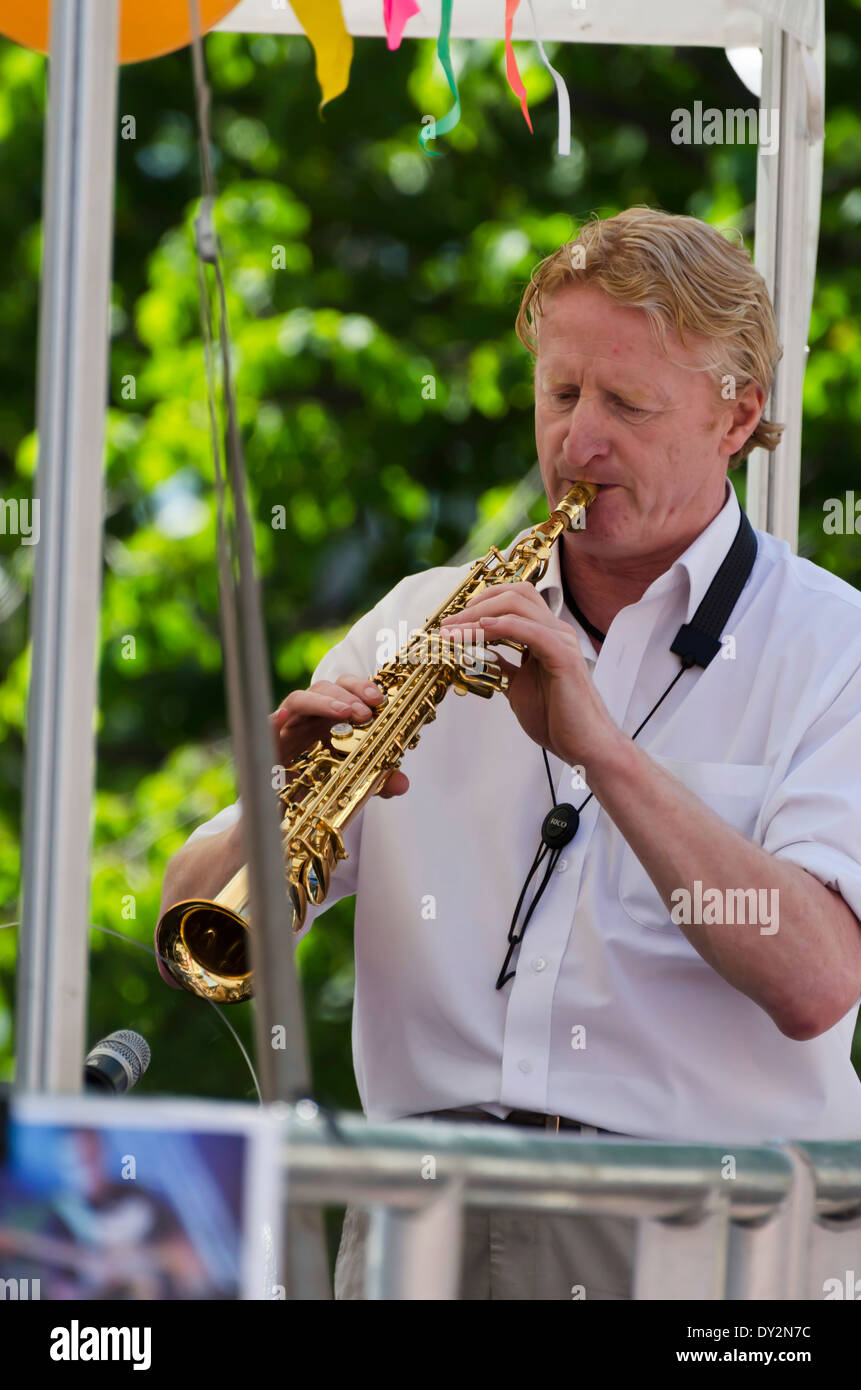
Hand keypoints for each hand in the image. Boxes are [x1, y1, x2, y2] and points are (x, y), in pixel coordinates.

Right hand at [271, 674, 408, 797]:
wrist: (281, 817)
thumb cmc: (315, 790)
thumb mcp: (352, 784)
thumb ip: (377, 781)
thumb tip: (402, 783)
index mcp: (329, 721)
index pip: (346, 691)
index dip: (362, 687)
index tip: (381, 700)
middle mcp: (308, 718)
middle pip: (326, 687)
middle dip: (349, 692)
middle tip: (367, 711)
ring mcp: (286, 728)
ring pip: (300, 698)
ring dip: (324, 702)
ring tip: (346, 713)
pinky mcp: (263, 743)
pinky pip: (265, 725)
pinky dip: (275, 719)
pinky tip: (282, 717)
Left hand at [440, 582, 619, 769]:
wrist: (583, 745)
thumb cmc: (557, 719)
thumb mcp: (517, 687)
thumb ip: (503, 668)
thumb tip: (479, 660)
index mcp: (545, 636)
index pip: (514, 600)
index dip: (481, 603)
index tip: (453, 622)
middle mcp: (554, 632)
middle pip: (515, 594)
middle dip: (476, 604)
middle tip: (448, 624)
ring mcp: (560, 641)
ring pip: (517, 606)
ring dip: (479, 615)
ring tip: (454, 630)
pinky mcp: (563, 656)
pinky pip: (529, 630)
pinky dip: (501, 626)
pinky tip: (481, 631)